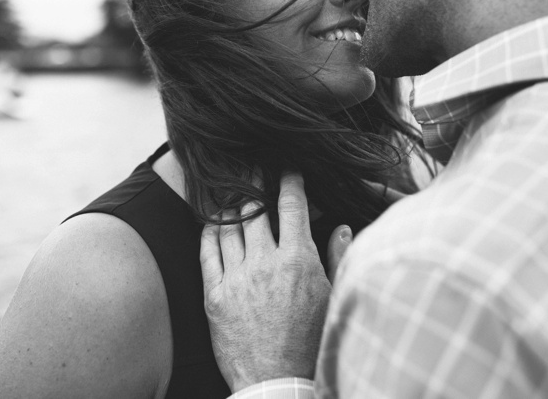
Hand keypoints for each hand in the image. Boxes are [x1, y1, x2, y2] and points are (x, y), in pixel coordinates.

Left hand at [200, 173, 349, 390]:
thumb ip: (335, 257)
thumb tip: (341, 226)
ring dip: (230, 204)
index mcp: (298, 260)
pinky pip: (207, 252)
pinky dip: (209, 232)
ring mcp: (237, 277)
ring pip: (229, 226)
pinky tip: (212, 223)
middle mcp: (265, 263)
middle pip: (254, 208)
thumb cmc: (310, 342)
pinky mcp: (215, 295)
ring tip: (231, 191)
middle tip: (252, 169)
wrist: (277, 381)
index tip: (287, 170)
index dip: (289, 181)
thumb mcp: (332, 298)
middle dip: (254, 183)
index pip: (292, 206)